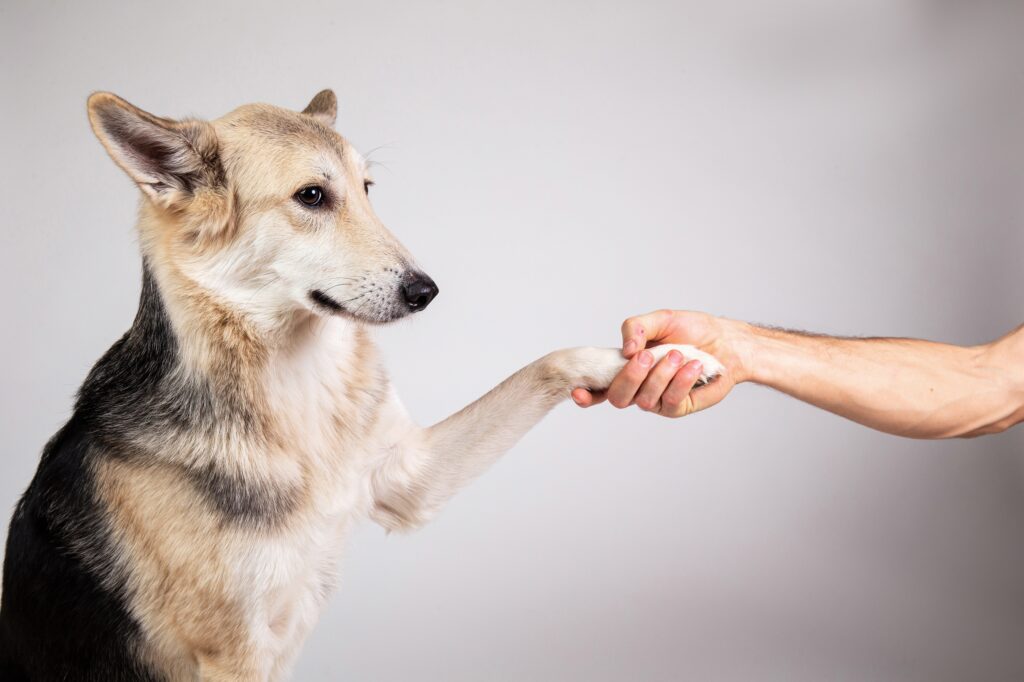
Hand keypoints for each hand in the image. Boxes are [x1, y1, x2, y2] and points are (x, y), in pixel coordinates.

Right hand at [572, 310, 749, 417]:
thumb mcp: (660, 319)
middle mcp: (637, 387)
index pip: (598, 387)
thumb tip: (625, 350)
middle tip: (647, 355)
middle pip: (617, 397)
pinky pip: (670, 401)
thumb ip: (636, 328)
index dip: (585, 394)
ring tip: (677, 354)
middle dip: (630, 377)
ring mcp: (656, 400)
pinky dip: (680, 381)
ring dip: (660, 375)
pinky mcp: (677, 407)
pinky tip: (693, 365)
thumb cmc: (692, 330)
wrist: (726, 341)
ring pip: (644, 399)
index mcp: (626, 368)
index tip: (579, 391)